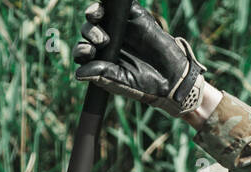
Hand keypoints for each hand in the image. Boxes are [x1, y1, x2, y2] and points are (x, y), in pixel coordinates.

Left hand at [73, 2, 208, 117]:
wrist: (172, 75)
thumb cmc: (146, 84)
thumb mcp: (122, 81)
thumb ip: (101, 75)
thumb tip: (78, 73)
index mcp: (100, 59)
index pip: (83, 51)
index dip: (82, 49)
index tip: (90, 51)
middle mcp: (107, 42)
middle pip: (88, 31)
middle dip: (89, 32)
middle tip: (102, 39)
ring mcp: (119, 28)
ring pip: (99, 15)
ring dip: (93, 13)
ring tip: (98, 17)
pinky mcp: (133, 16)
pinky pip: (119, 6)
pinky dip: (112, 2)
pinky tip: (108, 5)